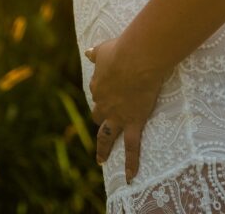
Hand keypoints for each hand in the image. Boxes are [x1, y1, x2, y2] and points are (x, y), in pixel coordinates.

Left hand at [85, 37, 167, 181]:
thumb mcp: (104, 49)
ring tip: (101, 159)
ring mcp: (118, 116)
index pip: (97, 90)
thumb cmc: (123, 49)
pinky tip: (129, 177)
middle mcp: (104, 104)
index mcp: (98, 85)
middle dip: (101, 116)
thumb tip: (87, 52)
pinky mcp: (133, 123)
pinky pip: (131, 147)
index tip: (112, 85)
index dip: (103, 89)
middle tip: (103, 121)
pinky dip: (130, 163)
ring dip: (103, 148)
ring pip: (107, 135)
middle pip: (99, 114)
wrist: (137, 59)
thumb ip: (96, 54)